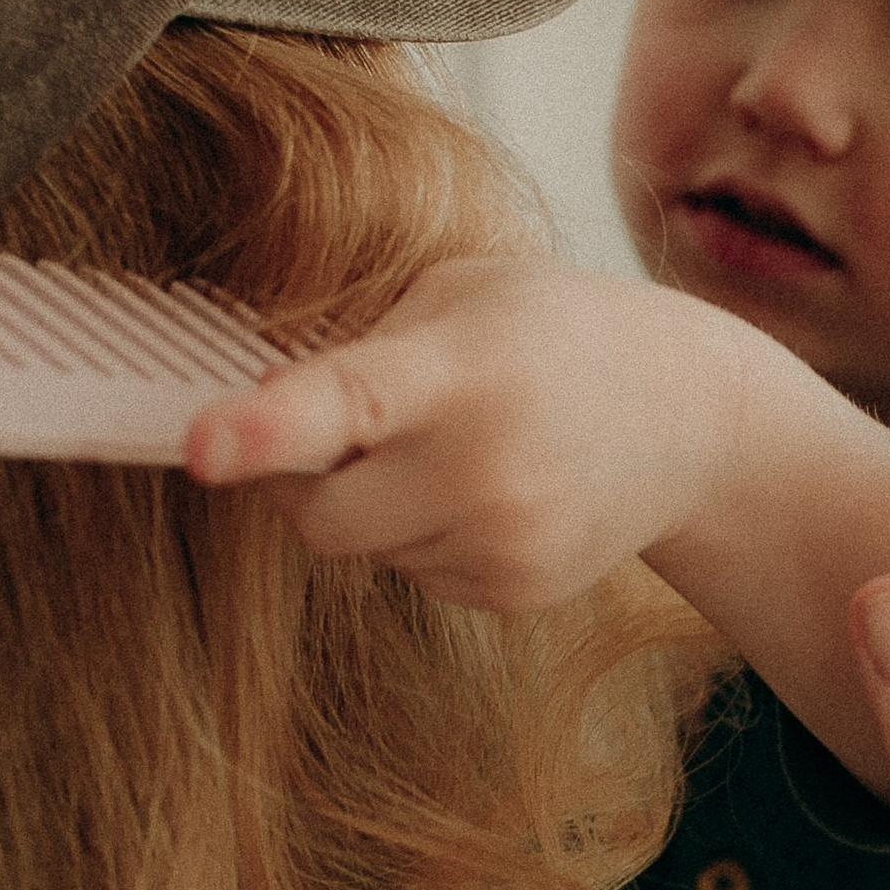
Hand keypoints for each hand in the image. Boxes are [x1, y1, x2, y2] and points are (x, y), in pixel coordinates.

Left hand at [183, 263, 749, 606]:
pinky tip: (489, 492)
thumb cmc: (552, 333)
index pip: (348, 402)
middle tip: (349, 429)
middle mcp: (486, 468)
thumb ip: (357, 351)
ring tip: (461, 447)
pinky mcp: (515, 593)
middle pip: (318, 513)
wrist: (688, 420)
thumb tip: (249, 421)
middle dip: (303, 478)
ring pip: (361, 548)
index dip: (265, 429)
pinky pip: (411, 574)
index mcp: (464, 367)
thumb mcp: (461, 296)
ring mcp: (505, 542)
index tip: (200, 449)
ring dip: (375, 503)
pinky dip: (424, 536)